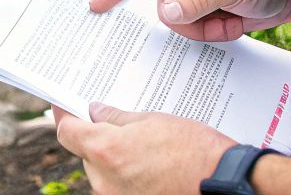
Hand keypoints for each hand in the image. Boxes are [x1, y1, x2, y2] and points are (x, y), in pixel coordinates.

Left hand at [54, 103, 234, 194]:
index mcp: (106, 151)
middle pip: (87, 153)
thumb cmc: (195, 150)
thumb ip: (118, 118)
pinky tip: (150, 165)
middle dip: (98, 137)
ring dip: (115, 158)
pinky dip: (128, 175)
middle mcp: (104, 181)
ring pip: (103, 172)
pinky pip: (119, 187)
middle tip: (118, 123)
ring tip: (144, 146)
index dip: (65, 115)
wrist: (225, 184)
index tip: (64, 105)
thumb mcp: (154, 121)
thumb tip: (97, 112)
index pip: (67, 132)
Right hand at [90, 0, 290, 41]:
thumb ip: (198, 0)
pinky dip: (216, 34)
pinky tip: (235, 23)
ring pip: (180, 25)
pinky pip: (196, 33)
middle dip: (191, 20)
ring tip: (231, 18)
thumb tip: (166, 14)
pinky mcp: (206, 12)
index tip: (96, 5)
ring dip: (206, 29)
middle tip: (218, 16)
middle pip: (165, 8)